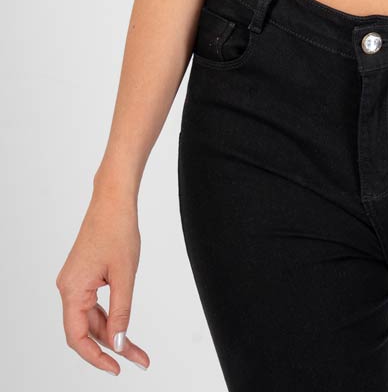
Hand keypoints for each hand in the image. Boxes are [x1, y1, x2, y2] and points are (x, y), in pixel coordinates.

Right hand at [55, 190, 149, 374]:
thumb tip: (118, 344)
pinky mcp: (83, 276)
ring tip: (137, 350)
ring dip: (113, 334)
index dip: (95, 357)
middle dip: (112, 347)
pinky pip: (93, 305)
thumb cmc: (118, 230)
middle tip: (139, 359)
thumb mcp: (125, 275)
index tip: (116, 368)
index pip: (77, 337)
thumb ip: (121, 312)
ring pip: (92, 319)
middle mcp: (68, 288)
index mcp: (72, 289)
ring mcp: (74, 282)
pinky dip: (110, 317)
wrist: (114, 200)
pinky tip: (124, 328)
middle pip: (87, 330)